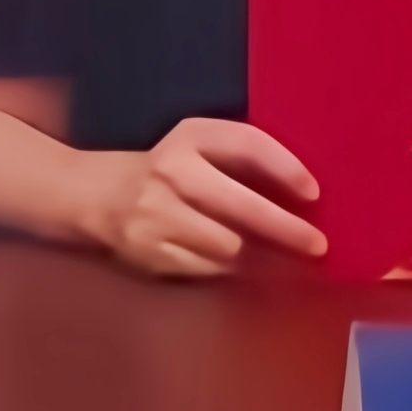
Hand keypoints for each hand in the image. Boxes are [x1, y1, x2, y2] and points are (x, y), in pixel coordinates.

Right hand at [76, 118, 325, 277]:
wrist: (93, 195)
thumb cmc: (165, 170)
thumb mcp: (195, 148)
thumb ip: (240, 161)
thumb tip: (305, 195)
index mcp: (189, 137)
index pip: (247, 144)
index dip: (285, 167)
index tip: (314, 193)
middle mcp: (172, 172)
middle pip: (240, 205)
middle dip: (285, 229)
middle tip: (318, 245)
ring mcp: (158, 216)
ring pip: (228, 246)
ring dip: (266, 259)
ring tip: (292, 265)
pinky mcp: (151, 252)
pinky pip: (208, 269)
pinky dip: (237, 273)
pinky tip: (256, 273)